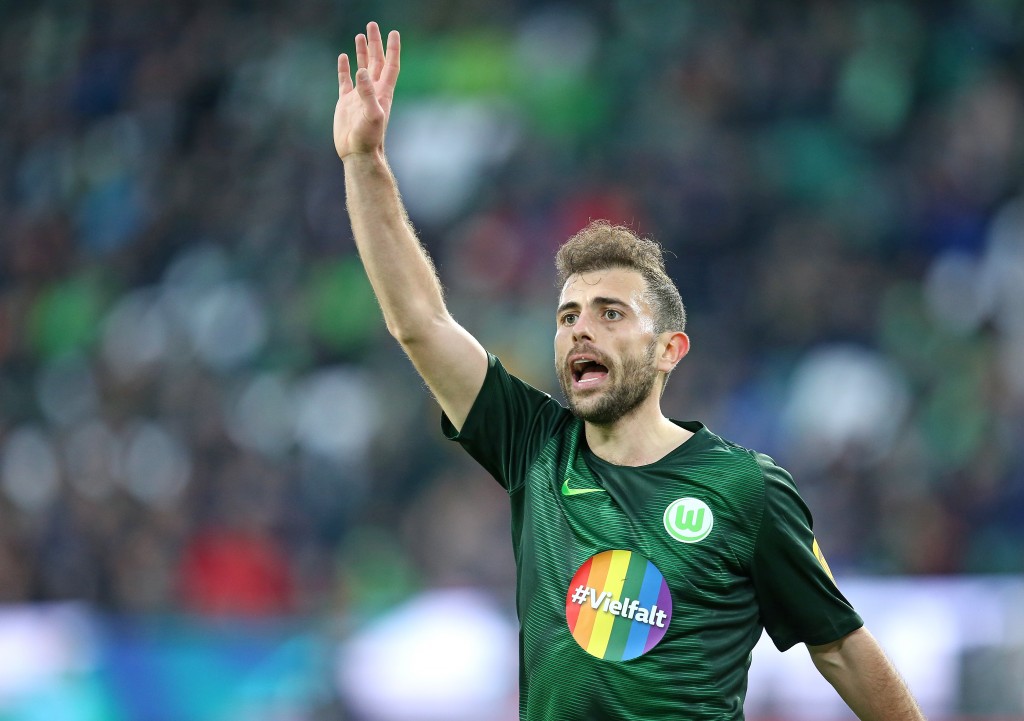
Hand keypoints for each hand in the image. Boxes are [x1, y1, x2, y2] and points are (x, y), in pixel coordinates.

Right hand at [334, 22, 400, 160]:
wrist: (357, 153)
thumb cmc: (369, 138)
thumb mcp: (372, 114)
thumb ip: (367, 93)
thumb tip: (361, 70)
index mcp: (383, 92)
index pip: (390, 65)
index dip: (393, 49)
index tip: (393, 32)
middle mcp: (373, 91)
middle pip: (376, 62)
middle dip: (375, 44)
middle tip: (373, 25)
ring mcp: (359, 96)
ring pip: (362, 68)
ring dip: (362, 52)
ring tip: (360, 36)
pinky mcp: (346, 102)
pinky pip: (345, 80)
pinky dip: (345, 68)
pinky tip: (343, 58)